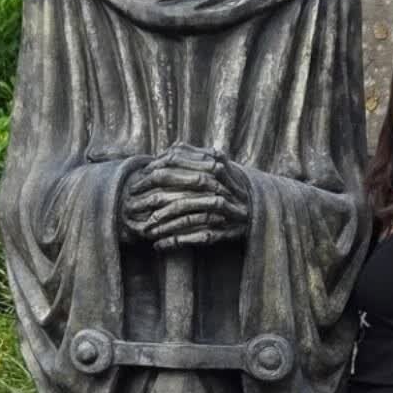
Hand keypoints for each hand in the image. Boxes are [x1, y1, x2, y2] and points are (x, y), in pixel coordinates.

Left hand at [123, 144, 249, 249]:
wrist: (259, 211)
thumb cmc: (234, 187)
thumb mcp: (220, 165)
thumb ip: (197, 154)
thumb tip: (174, 146)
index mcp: (215, 167)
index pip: (177, 168)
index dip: (153, 175)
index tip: (137, 183)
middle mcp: (218, 188)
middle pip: (178, 192)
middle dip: (152, 202)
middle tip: (133, 207)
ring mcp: (221, 212)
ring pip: (185, 218)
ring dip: (162, 226)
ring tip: (145, 230)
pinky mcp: (222, 232)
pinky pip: (194, 238)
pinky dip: (175, 242)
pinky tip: (159, 245)